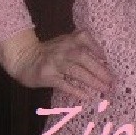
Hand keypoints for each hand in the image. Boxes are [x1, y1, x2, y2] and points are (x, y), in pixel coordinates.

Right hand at [0, 28, 115, 100]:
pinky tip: (86, 96)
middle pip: (84, 58)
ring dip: (92, 81)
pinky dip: (75, 90)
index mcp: (68, 40)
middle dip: (100, 70)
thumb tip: (104, 62)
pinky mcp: (47, 76)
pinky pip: (63, 84)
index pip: (85, 38)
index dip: (97, 47)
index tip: (107, 59)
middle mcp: (63, 49)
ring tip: (104, 89)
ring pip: (76, 71)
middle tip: (112, 81)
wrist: (23, 58)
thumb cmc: (49, 53)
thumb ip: (80, 48)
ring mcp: (54, 62)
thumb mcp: (64, 44)